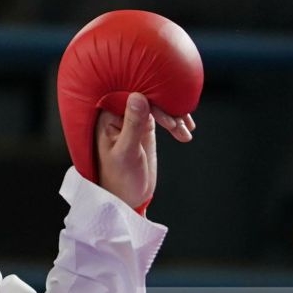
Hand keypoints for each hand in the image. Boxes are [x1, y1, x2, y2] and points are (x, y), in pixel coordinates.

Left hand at [95, 92, 195, 208]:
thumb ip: (133, 124)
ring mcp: (134, 119)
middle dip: (167, 109)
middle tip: (179, 125)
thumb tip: (138, 96)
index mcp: (107, 117)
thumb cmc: (119, 178)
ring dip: (175, 116)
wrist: (128, 197)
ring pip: (158, 106)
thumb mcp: (127, 151)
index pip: (129, 95)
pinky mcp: (146, 127)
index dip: (150, 99)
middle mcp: (119, 114)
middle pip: (147, 97)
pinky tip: (185, 132)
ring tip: (185, 132)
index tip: (166, 114)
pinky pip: (164, 116)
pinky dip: (177, 122)